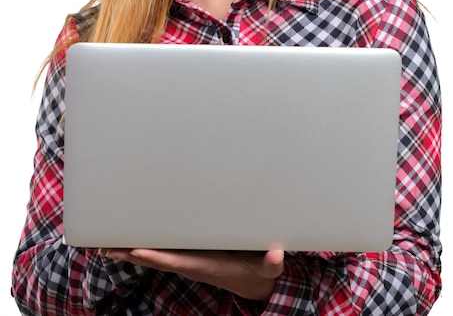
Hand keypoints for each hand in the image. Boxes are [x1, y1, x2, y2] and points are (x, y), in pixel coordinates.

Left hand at [101, 248, 284, 300]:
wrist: (255, 285)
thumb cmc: (259, 273)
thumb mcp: (269, 268)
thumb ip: (272, 263)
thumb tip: (276, 256)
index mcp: (207, 266)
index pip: (177, 261)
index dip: (157, 256)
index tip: (137, 251)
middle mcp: (192, 265)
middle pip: (157, 259)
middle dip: (131, 253)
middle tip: (105, 246)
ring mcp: (189, 261)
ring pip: (155, 256)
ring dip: (131, 250)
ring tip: (107, 243)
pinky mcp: (190, 257)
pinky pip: (163, 252)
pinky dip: (145, 247)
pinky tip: (130, 242)